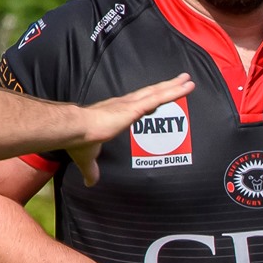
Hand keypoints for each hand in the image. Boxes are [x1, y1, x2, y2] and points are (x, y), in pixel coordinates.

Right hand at [67, 73, 194, 185]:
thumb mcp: (88, 158)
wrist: (74, 130)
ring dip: (174, 86)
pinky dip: (173, 92)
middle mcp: (124, 104)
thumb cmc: (78, 140)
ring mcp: (130, 105)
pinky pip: (158, 98)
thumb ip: (92, 169)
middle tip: (181, 80)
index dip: (150, 100)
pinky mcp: (134, 108)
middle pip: (151, 93)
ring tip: (188, 79)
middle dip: (166, 86)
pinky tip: (185, 87)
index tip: (159, 95)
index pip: (138, 105)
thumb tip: (89, 183)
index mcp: (115, 112)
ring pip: (157, 93)